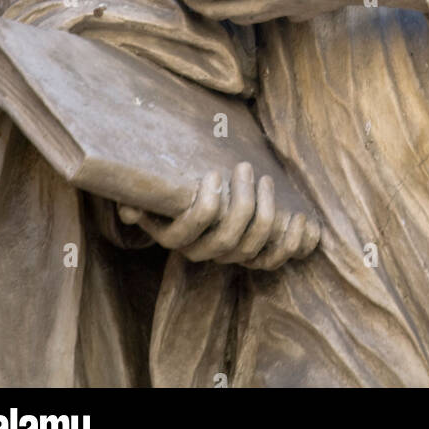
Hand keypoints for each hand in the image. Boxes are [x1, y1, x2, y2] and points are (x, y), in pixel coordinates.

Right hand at [117, 163, 319, 268]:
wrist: (203, 188)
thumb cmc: (178, 181)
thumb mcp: (157, 185)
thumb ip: (142, 193)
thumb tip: (127, 209)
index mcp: (176, 236)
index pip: (190, 232)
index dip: (204, 207)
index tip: (212, 173)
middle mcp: (203, 252)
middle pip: (227, 240)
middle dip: (241, 203)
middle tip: (245, 168)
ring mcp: (230, 257)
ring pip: (252, 250)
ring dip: (266, 215)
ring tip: (267, 181)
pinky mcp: (255, 256)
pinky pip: (274, 261)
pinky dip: (291, 243)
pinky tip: (301, 219)